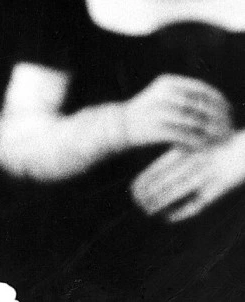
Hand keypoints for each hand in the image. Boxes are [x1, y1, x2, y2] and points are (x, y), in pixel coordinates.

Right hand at [121, 74, 232, 149]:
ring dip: (212, 132)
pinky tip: (204, 147)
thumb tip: (220, 104)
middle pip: (201, 105)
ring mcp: (160, 112)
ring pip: (196, 122)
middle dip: (219, 118)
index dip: (219, 100)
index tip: (229, 110)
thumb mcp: (163, 94)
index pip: (201, 89)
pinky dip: (198, 143)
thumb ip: (187, 96)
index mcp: (167, 82)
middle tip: (228, 128)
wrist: (119, 124)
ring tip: (219, 139)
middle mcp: (164, 94)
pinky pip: (186, 137)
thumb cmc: (148, 111)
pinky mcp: (157, 129)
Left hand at [130, 135, 244, 222]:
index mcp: (184, 152)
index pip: (159, 168)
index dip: (145, 180)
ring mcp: (205, 176)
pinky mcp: (217, 190)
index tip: (132, 189)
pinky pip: (196, 203)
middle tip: (135, 202)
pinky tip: (167, 218)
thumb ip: (175, 157)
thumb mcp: (192, 147)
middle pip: (165, 181)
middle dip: (149, 193)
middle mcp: (192, 163)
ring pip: (177, 192)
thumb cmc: (214, 148)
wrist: (243, 150)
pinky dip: (180, 212)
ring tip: (146, 210)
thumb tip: (152, 174)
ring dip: (160, 202)